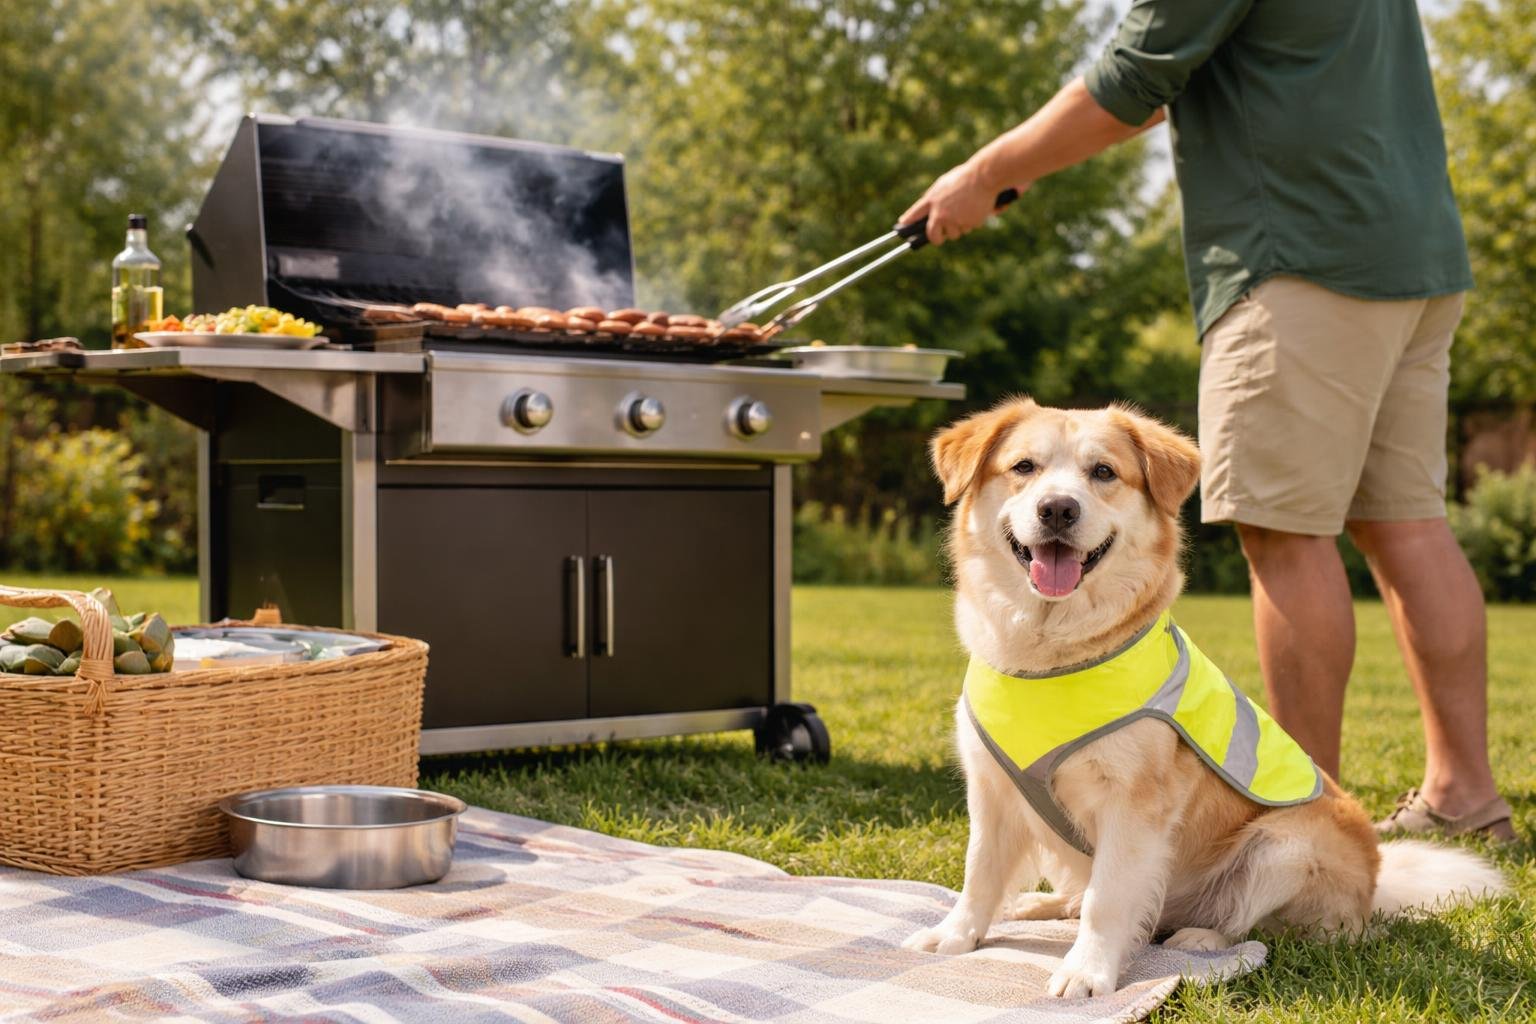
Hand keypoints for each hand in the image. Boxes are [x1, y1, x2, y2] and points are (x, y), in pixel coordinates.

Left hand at [899, 163, 1028, 245]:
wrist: (983, 176)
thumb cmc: (965, 177)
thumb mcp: (944, 184)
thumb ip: (934, 197)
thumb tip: (926, 209)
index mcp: (932, 200)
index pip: (915, 214)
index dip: (908, 222)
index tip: (902, 227)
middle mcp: (940, 213)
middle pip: (933, 235)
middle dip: (937, 238)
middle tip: (940, 237)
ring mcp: (954, 220)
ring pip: (954, 234)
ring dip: (959, 228)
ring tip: (965, 212)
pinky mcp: (968, 223)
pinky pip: (969, 228)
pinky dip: (973, 222)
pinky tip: (975, 209)